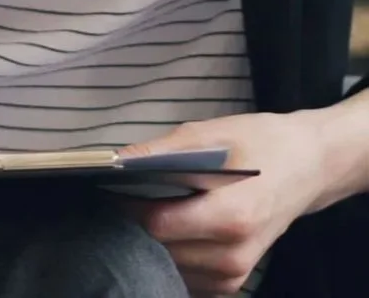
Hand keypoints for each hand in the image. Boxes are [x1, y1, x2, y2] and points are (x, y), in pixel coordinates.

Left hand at [121, 112, 330, 294]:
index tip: (106, 186)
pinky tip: (164, 227)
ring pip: (169, 266)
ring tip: (140, 207)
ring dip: (148, 241)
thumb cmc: (260, 144)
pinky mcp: (234, 280)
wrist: (307, 167)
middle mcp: (234, 253)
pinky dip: (168, 255)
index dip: (125, 205)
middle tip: (114, 195)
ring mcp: (235, 273)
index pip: (157, 224)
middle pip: (160, 248)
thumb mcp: (209, 134)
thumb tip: (114, 161)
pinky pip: (186, 276)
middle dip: (132, 222)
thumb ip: (160, 151)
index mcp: (231, 215)